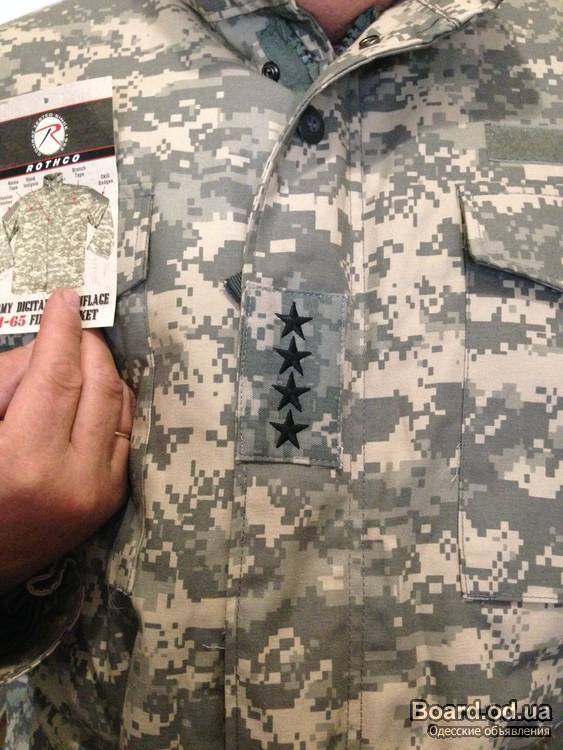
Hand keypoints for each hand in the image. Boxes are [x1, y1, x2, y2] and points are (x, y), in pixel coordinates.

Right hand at [0, 289, 133, 594]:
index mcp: (26, 463)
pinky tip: (95, 389)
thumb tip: (45, 350)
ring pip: (119, 406)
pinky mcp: (110, 500)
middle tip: (73, 324)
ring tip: (80, 354)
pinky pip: (124, 433)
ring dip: (103, 370)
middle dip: (88, 345)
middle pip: (99, 385)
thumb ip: (9, 382)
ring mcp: (99, 494)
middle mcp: (74, 480)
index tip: (66, 300)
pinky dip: (112, 403)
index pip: (58, 375)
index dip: (62, 330)